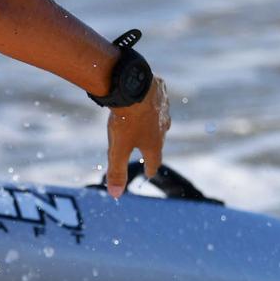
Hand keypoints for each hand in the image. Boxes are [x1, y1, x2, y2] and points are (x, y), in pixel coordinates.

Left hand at [105, 76, 170, 197]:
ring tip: (146, 123)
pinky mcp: (160, 90)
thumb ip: (117, 171)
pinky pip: (157, 98)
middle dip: (152, 145)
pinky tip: (145, 97)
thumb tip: (115, 195)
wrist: (134, 86)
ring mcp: (164, 108)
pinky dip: (152, 100)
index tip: (149, 173)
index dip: (150, 168)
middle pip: (158, 139)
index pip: (154, 161)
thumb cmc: (126, 119)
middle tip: (147, 148)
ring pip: (159, 118)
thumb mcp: (118, 148)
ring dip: (153, 122)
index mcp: (154, 143)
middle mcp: (163, 126)